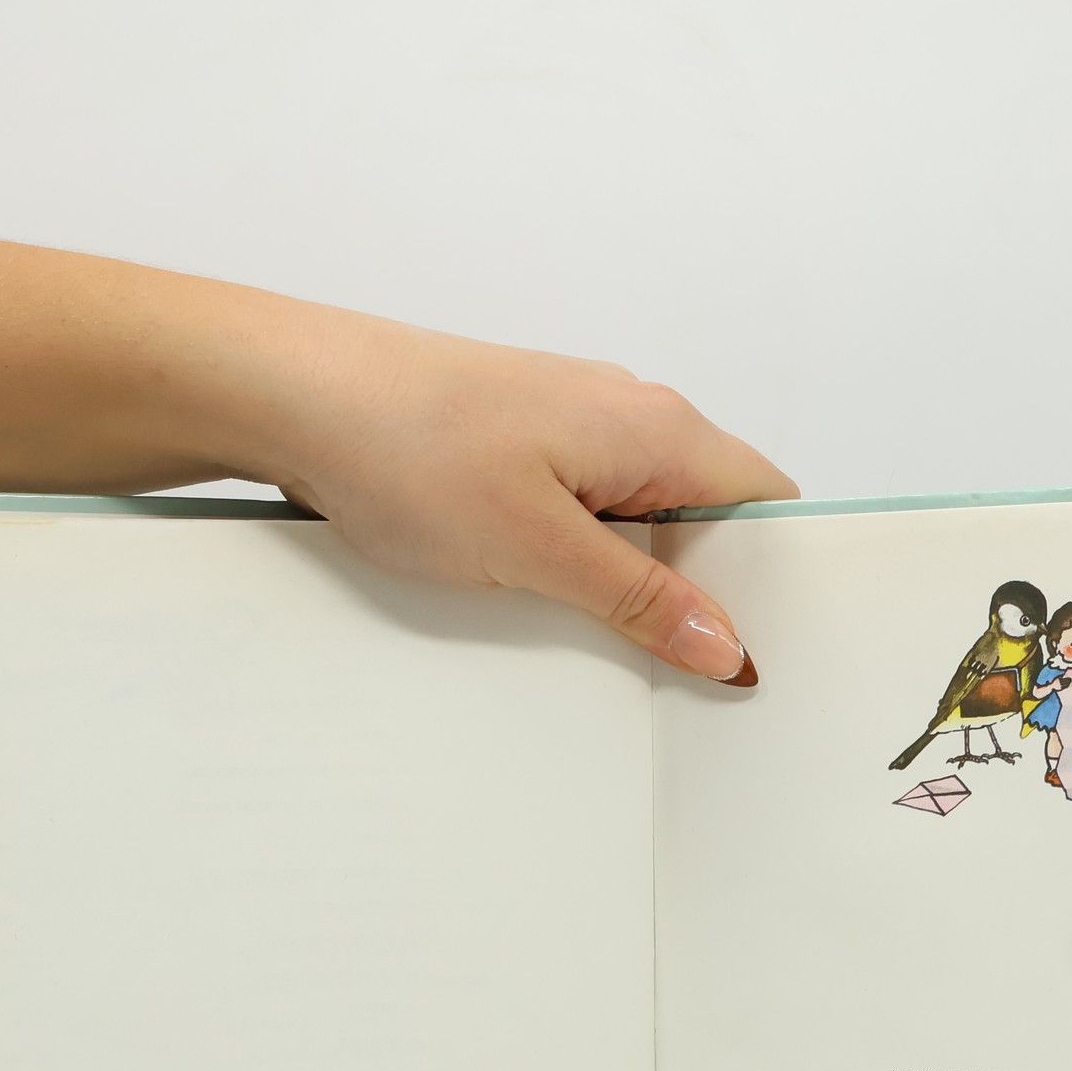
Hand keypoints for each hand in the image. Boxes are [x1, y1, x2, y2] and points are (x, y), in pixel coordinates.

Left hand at [207, 301, 795, 684]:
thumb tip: (727, 645)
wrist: (293, 393)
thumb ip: (640, 600)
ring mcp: (572, 428)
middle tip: (692, 678)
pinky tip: (556, 605)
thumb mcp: (537, 547)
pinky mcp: (523, 447)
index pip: (766, 503)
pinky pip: (587, 515)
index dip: (778, 580)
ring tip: (621, 651)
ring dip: (639, 585)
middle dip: (707, 595)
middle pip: (709, 517)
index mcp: (656, 429)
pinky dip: (587, 563)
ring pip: (644, 521)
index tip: (765, 654)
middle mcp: (627, 417)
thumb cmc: (409, 446)